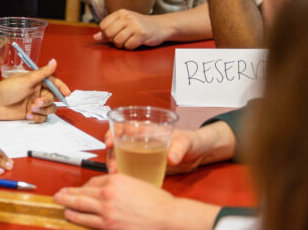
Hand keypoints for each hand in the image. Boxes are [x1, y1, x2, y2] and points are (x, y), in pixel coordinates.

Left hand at [0, 59, 69, 120]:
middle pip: (52, 98)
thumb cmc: (8, 88)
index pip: (54, 83)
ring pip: (49, 108)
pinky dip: (37, 117)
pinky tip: (28, 115)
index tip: (66, 93)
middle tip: (37, 102)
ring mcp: (34, 103)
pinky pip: (42, 117)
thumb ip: (43, 73)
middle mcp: (37, 92)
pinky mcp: (31, 113)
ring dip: (42, 110)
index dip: (61, 88)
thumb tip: (54, 62)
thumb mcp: (27, 80)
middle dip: (46, 101)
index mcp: (37, 81)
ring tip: (31, 109)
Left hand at [54, 174, 218, 228]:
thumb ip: (117, 184)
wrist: (169, 218)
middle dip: (67, 194)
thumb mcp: (134, 183)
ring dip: (68, 206)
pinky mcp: (109, 226)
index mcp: (115, 180)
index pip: (92, 182)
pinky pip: (88, 222)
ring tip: (62, 205)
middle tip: (58, 194)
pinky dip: (77, 219)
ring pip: (80, 207)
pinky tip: (72, 217)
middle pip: (81, 193)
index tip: (78, 188)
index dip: (83, 187)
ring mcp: (107, 211)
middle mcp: (108, 194)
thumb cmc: (157, 202)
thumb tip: (102, 189)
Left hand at [94, 10, 169, 49]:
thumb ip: (108, 31)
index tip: (115, 33)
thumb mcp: (123, 25)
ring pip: (117, 41)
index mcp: (120, 13)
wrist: (160, 26)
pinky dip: (130, 47)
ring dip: (122, 45)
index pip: (103, 25)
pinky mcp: (142, 34)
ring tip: (128, 41)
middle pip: (109, 34)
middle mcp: (127, 17)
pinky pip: (128, 46)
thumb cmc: (139, 26)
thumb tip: (94, 38)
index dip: (106, 33)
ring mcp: (135, 25)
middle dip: (113, 40)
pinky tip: (136, 42)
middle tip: (121, 39)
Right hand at [103, 121, 236, 174]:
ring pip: (121, 157)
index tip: (109, 142)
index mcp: (146, 130)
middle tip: (113, 166)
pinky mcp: (145, 166)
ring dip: (116, 165)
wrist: (198, 155)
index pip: (122, 127)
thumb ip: (179, 147)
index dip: (112, 133)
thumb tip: (172, 157)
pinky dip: (126, 174)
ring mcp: (141, 154)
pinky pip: (131, 169)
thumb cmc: (191, 141)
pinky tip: (126, 181)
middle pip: (117, 145)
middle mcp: (139, 141)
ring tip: (117, 174)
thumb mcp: (186, 141)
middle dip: (111, 155)